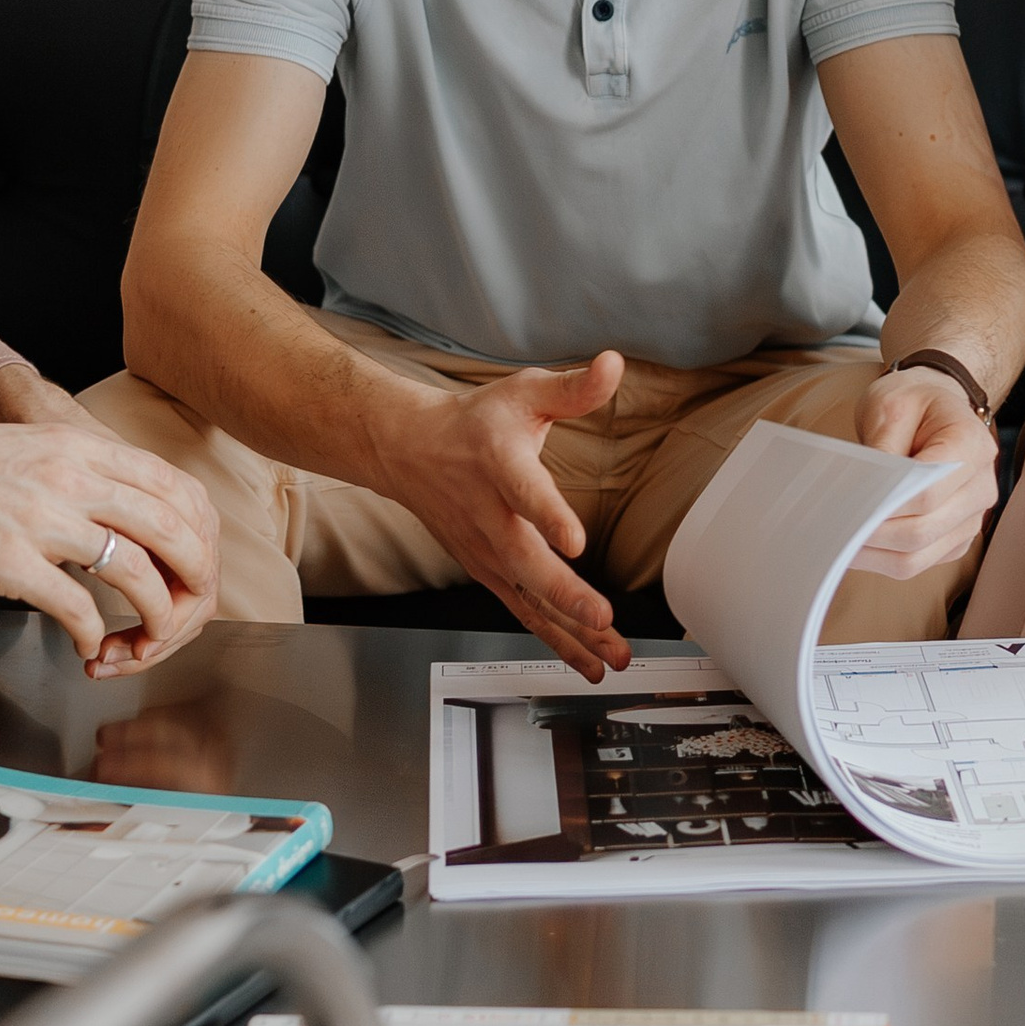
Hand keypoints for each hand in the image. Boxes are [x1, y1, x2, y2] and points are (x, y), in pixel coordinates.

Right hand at [0, 365, 222, 668]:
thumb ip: (76, 473)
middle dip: (194, 579)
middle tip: (187, 610)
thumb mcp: (25, 450)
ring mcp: (41, 518)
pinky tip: (88, 647)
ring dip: (155, 617)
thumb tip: (119, 512)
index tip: (194, 565)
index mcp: (77, 445)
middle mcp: (70, 475)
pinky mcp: (8, 562)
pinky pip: (80, 609)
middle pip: (175, 529)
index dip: (199, 533)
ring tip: (145, 639)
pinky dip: (95, 637)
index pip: (175, 486)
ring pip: (139, 573)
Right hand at [377, 356, 632, 680]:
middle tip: (602, 617)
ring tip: (611, 656)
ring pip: (527, 599)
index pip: (524, 492)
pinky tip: (591, 661)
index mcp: (499, 464)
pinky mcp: (490, 574)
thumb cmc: (476, 423)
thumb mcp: (524, 392)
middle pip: (524, 563)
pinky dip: (558, 640)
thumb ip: (573, 386)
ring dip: (569, 633)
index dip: (548, 516)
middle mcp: (489, 516)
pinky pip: (525, 613)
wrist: (410, 451)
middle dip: (564, 595)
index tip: (575, 540)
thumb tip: (614, 364)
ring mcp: (486, 552)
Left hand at [845, 365, 996, 577]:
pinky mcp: (955, 537)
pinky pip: (920, 562)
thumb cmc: (914, 401)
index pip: (928, 493)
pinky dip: (884, 558)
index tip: (847, 509)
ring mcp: (972, 517)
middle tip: (831, 528)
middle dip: (873, 533)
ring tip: (837, 541)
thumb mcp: (892, 406)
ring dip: (874, 554)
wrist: (935, 404)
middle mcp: (981, 487)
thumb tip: (864, 496)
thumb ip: (883, 451)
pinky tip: (858, 545)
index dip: (886, 507)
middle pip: (923, 530)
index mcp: (973, 446)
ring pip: (919, 556)